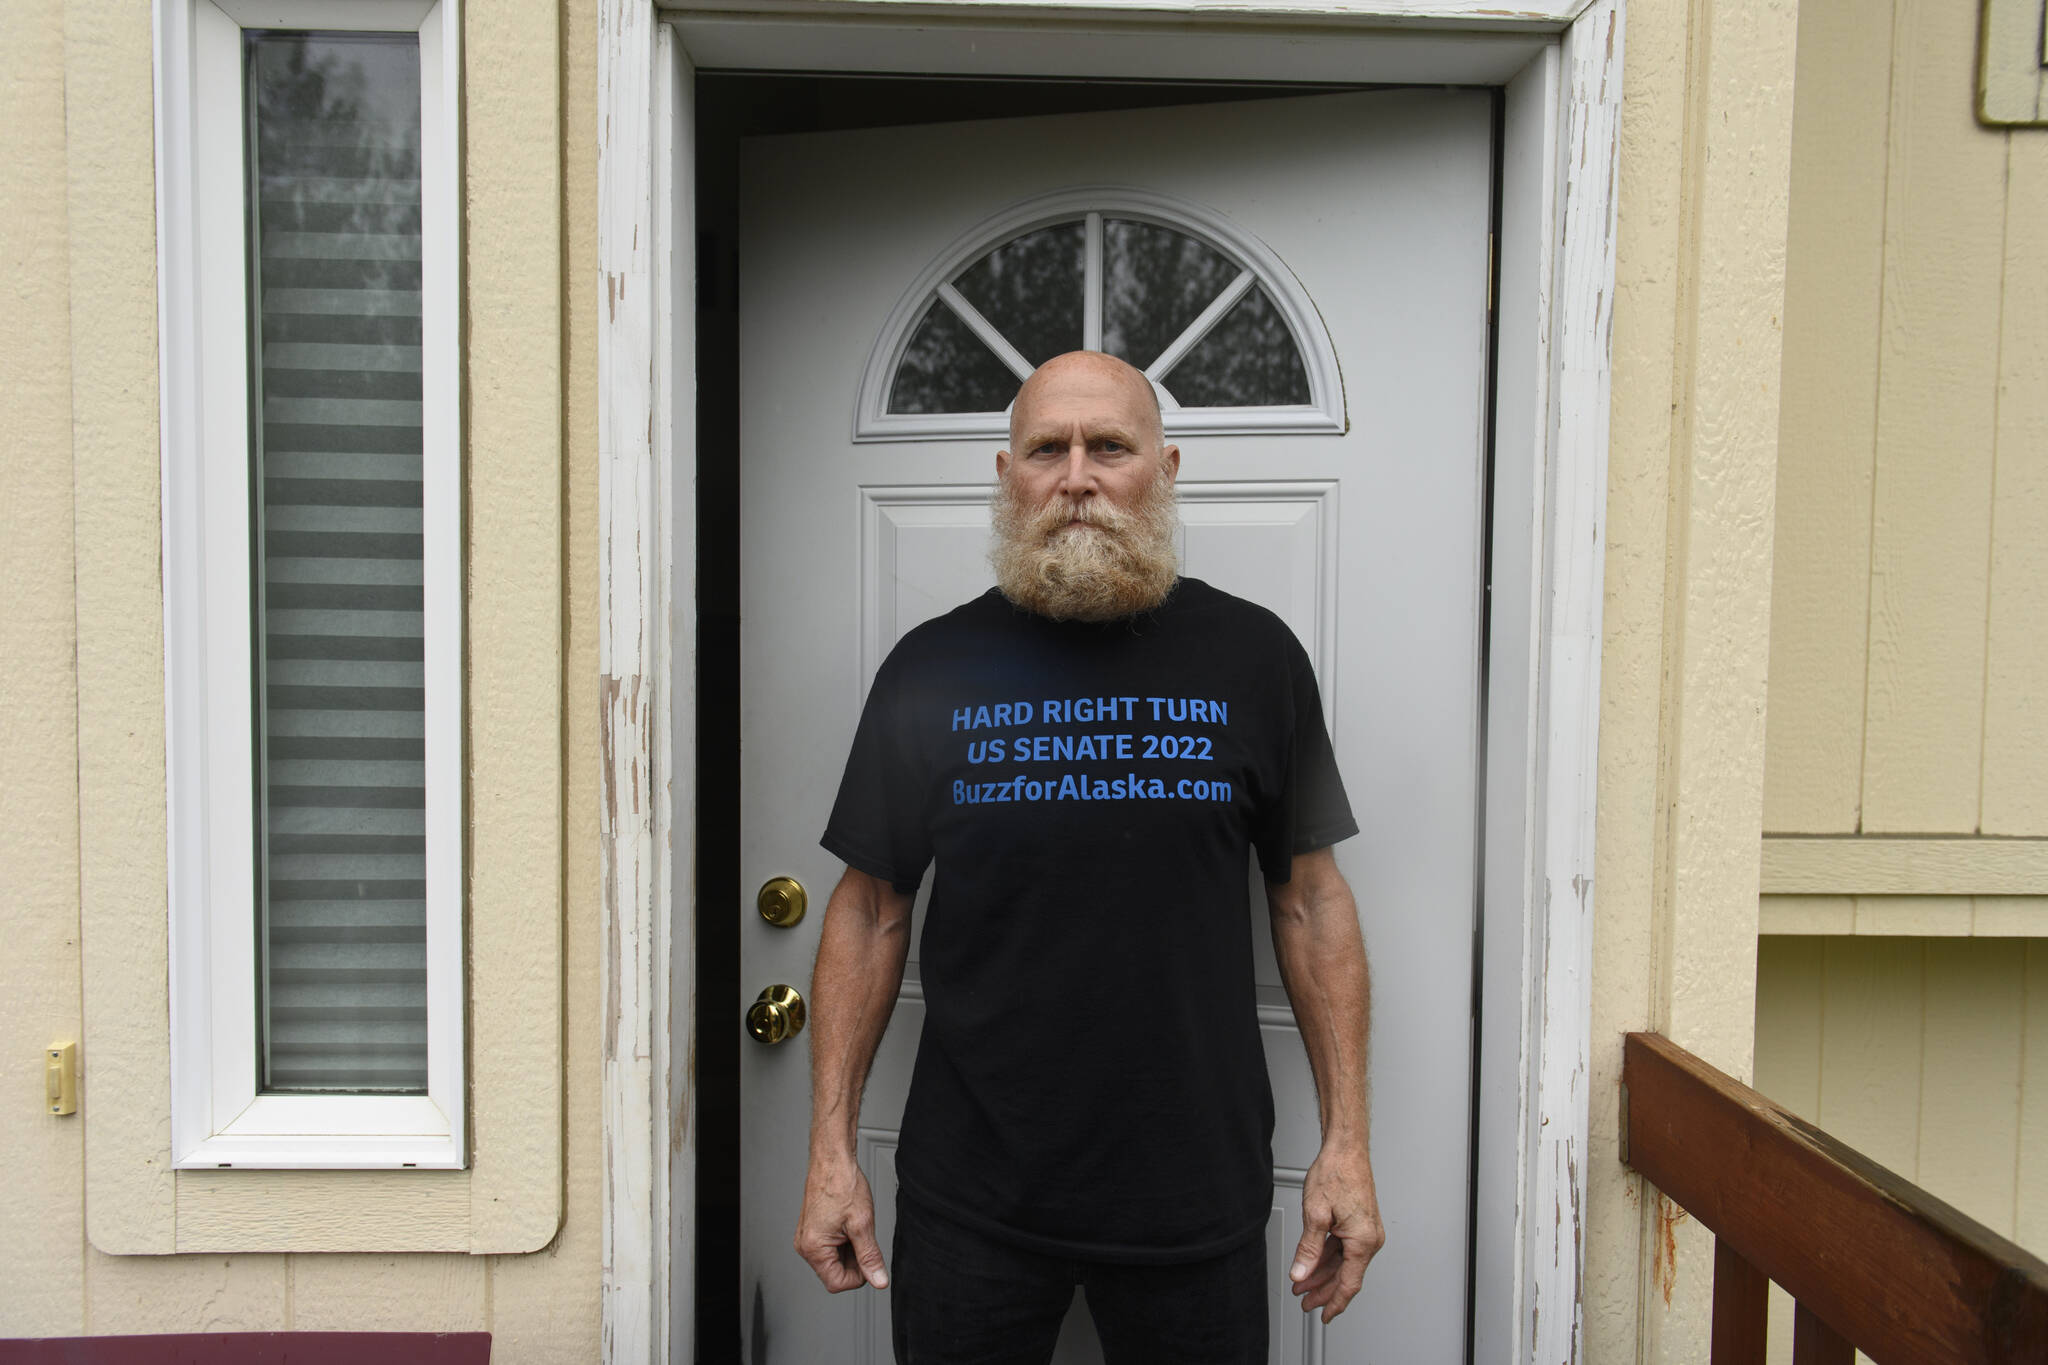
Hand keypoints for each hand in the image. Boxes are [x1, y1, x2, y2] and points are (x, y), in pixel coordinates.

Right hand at [794, 1152, 889, 1292]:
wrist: (833, 1160)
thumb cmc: (842, 1184)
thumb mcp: (862, 1224)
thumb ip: (870, 1257)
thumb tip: (878, 1280)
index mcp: (813, 1248)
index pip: (837, 1283)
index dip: (859, 1276)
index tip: (870, 1260)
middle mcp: (805, 1245)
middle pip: (835, 1272)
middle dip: (854, 1260)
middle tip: (864, 1236)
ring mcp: (807, 1238)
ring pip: (834, 1260)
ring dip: (850, 1249)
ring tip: (856, 1226)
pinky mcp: (812, 1230)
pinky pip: (830, 1247)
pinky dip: (844, 1241)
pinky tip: (850, 1223)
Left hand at [1288, 1140, 1384, 1322]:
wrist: (1345, 1149)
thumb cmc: (1337, 1173)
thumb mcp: (1316, 1214)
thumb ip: (1308, 1249)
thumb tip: (1301, 1272)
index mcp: (1363, 1241)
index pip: (1349, 1284)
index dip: (1334, 1303)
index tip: (1323, 1316)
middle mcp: (1369, 1239)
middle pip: (1345, 1276)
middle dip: (1322, 1290)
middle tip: (1303, 1300)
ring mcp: (1365, 1231)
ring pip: (1342, 1263)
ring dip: (1322, 1274)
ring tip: (1301, 1283)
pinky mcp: (1359, 1224)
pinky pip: (1343, 1249)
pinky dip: (1327, 1258)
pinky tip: (1312, 1264)